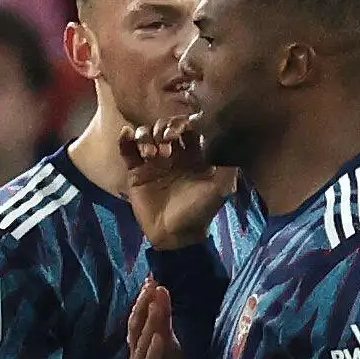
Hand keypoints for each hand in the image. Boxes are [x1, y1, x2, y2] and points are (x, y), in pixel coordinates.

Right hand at [118, 116, 237, 249]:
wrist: (176, 235)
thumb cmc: (200, 211)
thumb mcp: (221, 188)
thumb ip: (228, 166)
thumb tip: (233, 141)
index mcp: (193, 155)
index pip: (187, 128)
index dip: (184, 123)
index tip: (183, 128)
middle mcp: (173, 155)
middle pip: (165, 127)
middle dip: (164, 127)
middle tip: (166, 140)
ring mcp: (153, 162)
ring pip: (146, 135)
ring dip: (147, 136)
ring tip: (151, 154)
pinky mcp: (136, 172)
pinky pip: (127, 149)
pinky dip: (126, 138)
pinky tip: (128, 135)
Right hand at [125, 281, 188, 358]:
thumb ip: (166, 336)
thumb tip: (166, 309)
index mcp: (143, 351)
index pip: (141, 321)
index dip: (145, 301)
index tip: (153, 279)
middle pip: (137, 328)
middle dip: (145, 305)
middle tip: (152, 283)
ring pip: (142, 345)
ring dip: (150, 322)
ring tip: (156, 302)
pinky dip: (154, 352)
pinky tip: (160, 338)